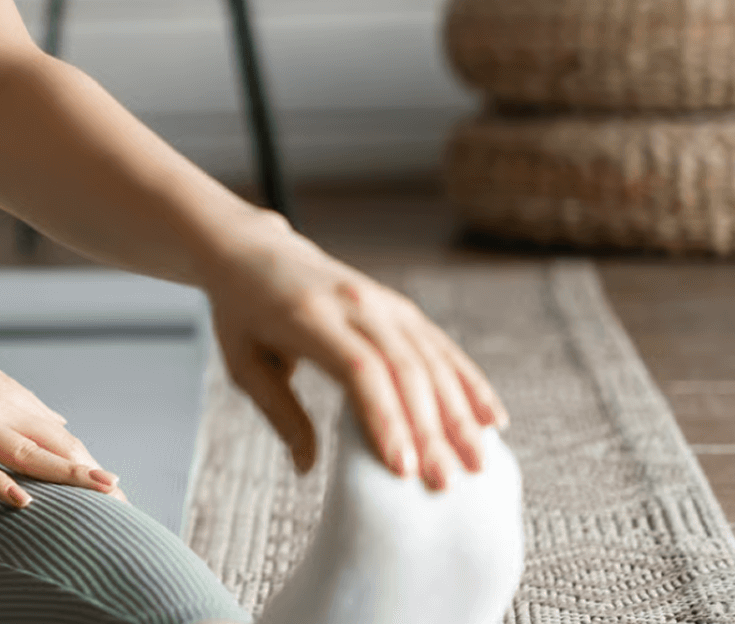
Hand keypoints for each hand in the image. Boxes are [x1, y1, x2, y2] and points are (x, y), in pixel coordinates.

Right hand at [0, 304, 125, 508]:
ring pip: (25, 451)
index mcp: (0, 389)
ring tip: (102, 495)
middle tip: (123, 502)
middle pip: (52, 441)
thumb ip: (16, 396)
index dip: (84, 456)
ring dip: (67, 474)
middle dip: (88, 472)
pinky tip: (21, 500)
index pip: (54, 429)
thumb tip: (56, 416)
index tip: (111, 485)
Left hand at [201, 223, 509, 490]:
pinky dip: (469, 383)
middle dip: (429, 430)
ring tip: (477, 462)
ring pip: (431, 360)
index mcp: (309, 317)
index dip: (385, 419)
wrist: (254, 252)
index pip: (360, 370)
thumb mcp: (244, 363)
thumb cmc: (242, 315)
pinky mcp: (400, 306)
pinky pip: (441, 347)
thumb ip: (279, 412)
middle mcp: (354, 304)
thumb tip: (307, 467)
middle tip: (445, 481)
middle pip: (404, 370)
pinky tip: (492, 418)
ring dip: (458, 413)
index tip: (401, 467)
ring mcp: (382, 302)